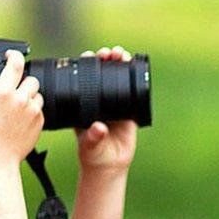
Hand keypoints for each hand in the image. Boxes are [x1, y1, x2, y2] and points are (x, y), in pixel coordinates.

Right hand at [0, 49, 43, 167]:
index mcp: (3, 93)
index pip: (16, 64)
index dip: (15, 55)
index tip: (11, 55)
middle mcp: (21, 100)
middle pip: (31, 79)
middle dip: (23, 80)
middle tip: (14, 88)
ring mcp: (32, 112)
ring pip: (38, 95)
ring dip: (30, 96)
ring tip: (17, 105)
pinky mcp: (39, 123)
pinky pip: (40, 110)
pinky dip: (33, 111)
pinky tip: (21, 118)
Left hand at [75, 46, 137, 171]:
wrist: (109, 165)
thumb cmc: (93, 154)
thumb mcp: (89, 146)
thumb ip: (93, 137)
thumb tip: (99, 128)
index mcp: (83, 102)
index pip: (83, 77)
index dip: (86, 64)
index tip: (89, 56)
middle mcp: (98, 98)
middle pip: (101, 72)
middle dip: (104, 59)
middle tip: (108, 53)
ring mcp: (114, 102)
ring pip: (117, 77)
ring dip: (120, 63)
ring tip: (121, 55)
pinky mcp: (129, 108)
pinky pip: (132, 89)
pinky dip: (134, 77)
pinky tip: (135, 66)